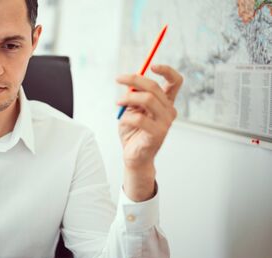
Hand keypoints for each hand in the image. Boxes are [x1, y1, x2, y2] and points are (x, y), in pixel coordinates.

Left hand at [116, 65, 182, 200]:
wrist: (133, 156)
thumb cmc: (133, 132)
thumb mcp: (131, 109)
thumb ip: (135, 95)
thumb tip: (131, 80)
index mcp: (165, 103)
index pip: (175, 82)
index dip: (166, 70)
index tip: (152, 65)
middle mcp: (169, 111)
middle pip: (154, 86)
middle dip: (134, 79)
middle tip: (118, 78)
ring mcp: (165, 123)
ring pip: (148, 99)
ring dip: (128, 98)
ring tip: (118, 102)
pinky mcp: (157, 133)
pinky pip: (139, 118)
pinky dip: (127, 116)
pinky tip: (124, 120)